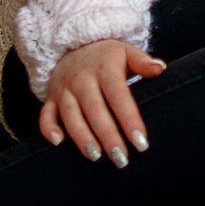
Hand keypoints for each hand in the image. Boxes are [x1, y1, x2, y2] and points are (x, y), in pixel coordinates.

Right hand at [39, 39, 165, 163]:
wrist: (73, 46)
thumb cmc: (106, 57)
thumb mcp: (126, 52)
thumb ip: (143, 61)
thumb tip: (159, 68)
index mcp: (104, 69)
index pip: (119, 96)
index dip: (129, 120)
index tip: (141, 142)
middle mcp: (81, 80)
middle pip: (95, 110)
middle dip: (108, 136)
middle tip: (121, 159)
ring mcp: (64, 90)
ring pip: (71, 116)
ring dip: (82, 137)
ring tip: (95, 157)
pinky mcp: (51, 99)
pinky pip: (46, 115)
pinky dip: (49, 129)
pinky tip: (58, 144)